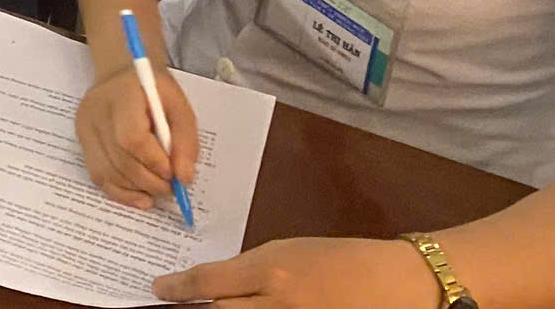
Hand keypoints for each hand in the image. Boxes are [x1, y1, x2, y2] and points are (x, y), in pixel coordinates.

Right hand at [76, 59, 199, 210]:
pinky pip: (98, 177)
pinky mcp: (81, 141)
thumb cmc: (153, 90)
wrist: (121, 76)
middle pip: (119, 160)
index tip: (173, 173)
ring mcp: (84, 128)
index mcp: (122, 96)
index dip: (154, 163)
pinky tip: (141, 196)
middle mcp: (95, 112)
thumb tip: (183, 178)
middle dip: (150, 182)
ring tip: (158, 188)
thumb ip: (186, 140)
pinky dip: (121, 193)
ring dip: (137, 190)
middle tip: (171, 188)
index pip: (131, 138)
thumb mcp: (179, 105)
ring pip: (107, 173)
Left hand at [154, 236, 437, 304]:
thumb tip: (217, 286)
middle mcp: (278, 303)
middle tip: (171, 307)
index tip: (159, 289)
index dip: (176, 288)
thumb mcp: (290, 251)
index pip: (208, 282)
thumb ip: (252, 270)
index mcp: (271, 270)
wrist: (395, 282)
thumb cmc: (341, 259)